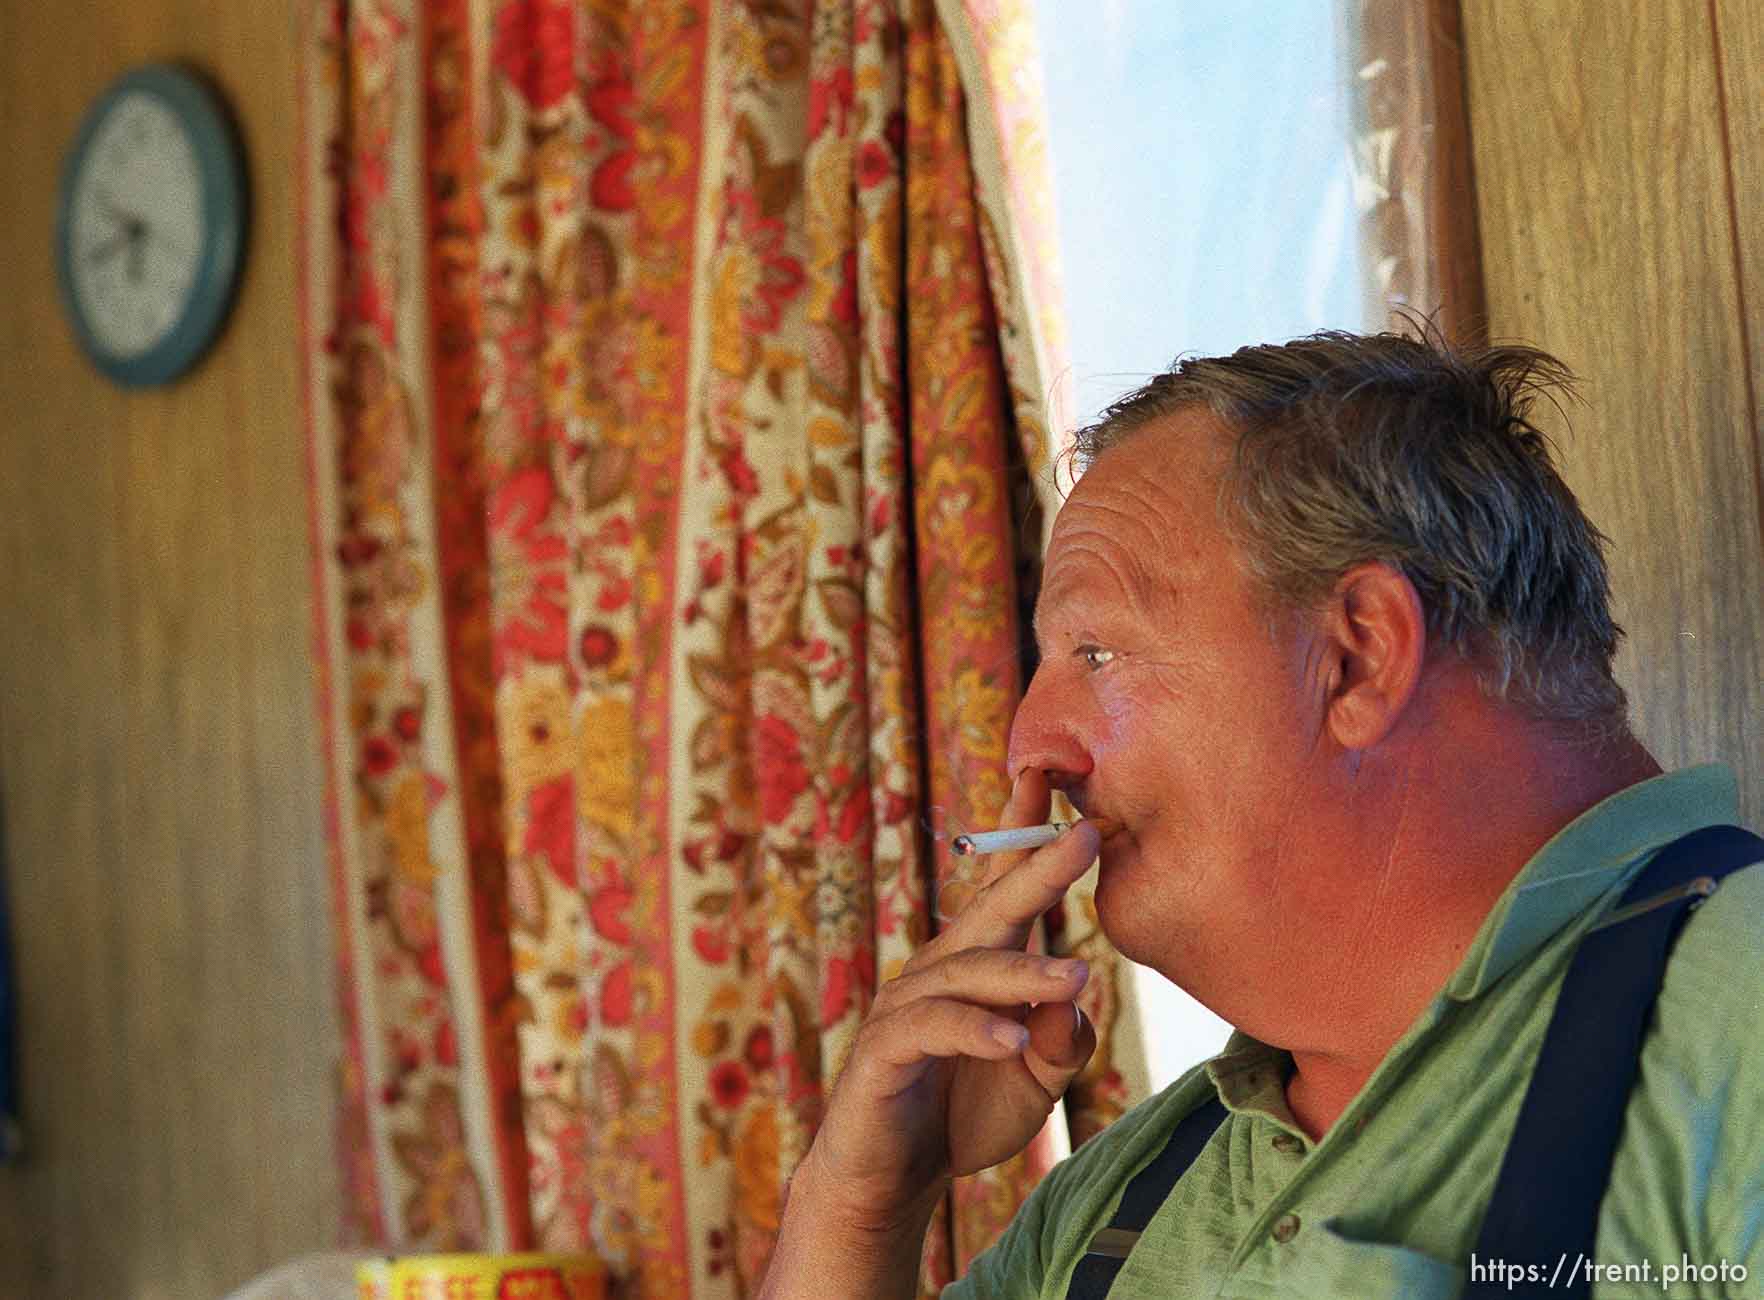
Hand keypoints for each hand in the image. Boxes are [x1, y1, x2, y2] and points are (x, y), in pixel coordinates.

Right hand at [763, 770, 1098, 1296]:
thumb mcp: (1037, 1078)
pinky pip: (931, 1028)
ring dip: (1022, 974)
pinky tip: (1012, 1042)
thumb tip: (1081, 990)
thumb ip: (1066, 1038)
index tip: (1056, 782)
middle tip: (1084, 835)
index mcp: (976, 964)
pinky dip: (974, 1031)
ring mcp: (906, 1007)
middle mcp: (940, 971)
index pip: (1004, 890)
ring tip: (1075, 979)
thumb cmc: (963, 1113)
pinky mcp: (883, 1051)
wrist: (889, 1180)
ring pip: (967, 973)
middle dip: (1036, 868)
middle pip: (990, 909)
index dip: (1026, 835)